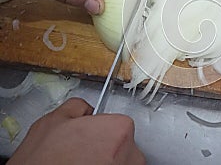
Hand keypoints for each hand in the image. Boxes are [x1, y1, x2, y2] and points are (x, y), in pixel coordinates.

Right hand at [8, 98, 144, 164]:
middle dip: (103, 145)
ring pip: (120, 160)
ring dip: (105, 161)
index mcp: (119, 129)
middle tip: (81, 153)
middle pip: (122, 142)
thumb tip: (86, 108)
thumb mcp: (53, 121)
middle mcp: (131, 152)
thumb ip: (78, 106)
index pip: (117, 122)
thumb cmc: (44, 161)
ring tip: (81, 163)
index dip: (99, 129)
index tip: (87, 137)